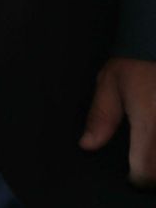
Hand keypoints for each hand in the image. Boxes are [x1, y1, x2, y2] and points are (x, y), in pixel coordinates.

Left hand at [79, 56, 155, 186]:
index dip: (138, 177)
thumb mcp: (111, 83)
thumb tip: (88, 144)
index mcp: (150, 122)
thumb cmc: (139, 58)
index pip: (147, 170)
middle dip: (154, 169)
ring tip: (151, 144)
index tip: (132, 175)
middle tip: (143, 160)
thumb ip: (101, 117)